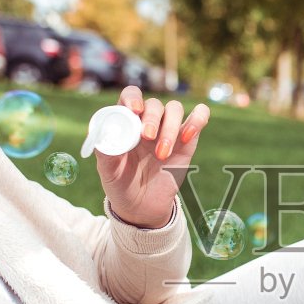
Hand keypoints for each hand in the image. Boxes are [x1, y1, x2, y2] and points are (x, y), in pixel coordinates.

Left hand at [97, 86, 209, 228]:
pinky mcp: (187, 141)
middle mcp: (147, 122)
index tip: (134, 110)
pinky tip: (187, 136)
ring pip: (175, 109)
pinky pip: (198, 117)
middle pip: (154, 104)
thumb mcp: (108, 171)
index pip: (130, 95)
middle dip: (152, 118)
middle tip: (148, 138)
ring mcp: (168, 130)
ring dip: (170, 126)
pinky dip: (197, 119)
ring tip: (162, 154)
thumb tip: (105, 134)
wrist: (142, 207)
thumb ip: (106, 151)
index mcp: (126, 122)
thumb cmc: (120, 185)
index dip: (133, 97)